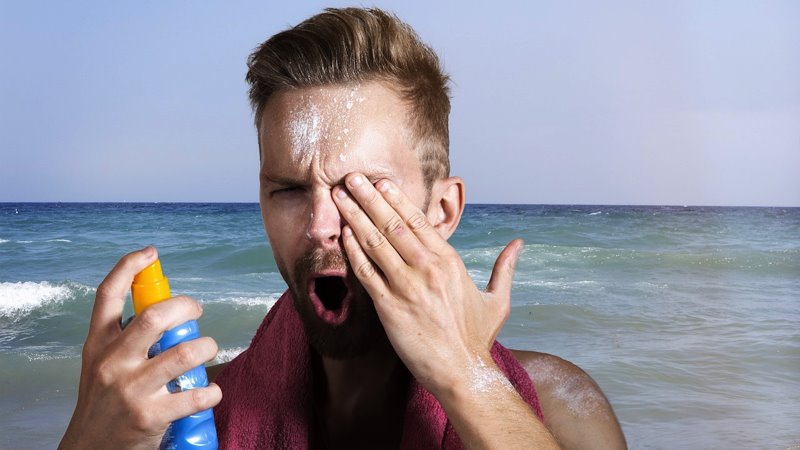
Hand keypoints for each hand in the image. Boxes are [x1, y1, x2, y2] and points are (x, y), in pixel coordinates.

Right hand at [60, 247, 220, 449]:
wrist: (90, 449)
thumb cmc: (104, 401)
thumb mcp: (100, 363)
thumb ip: (124, 339)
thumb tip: (165, 311)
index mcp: (98, 344)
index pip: (107, 295)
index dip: (129, 267)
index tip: (150, 253)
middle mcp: (112, 362)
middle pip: (154, 316)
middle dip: (186, 306)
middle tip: (196, 311)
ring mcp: (131, 388)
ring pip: (183, 352)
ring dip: (207, 347)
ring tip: (209, 349)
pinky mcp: (150, 415)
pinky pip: (195, 395)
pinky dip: (212, 391)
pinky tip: (211, 391)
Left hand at [332, 173, 522, 395]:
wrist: (462, 373)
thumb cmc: (477, 339)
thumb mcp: (498, 300)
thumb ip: (505, 267)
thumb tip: (519, 243)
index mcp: (450, 262)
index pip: (418, 221)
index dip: (397, 199)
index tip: (381, 182)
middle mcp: (427, 269)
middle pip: (393, 224)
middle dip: (370, 198)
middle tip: (353, 176)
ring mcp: (406, 287)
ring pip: (375, 242)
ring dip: (355, 216)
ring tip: (340, 196)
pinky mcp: (389, 308)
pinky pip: (366, 272)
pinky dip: (352, 250)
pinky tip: (342, 233)